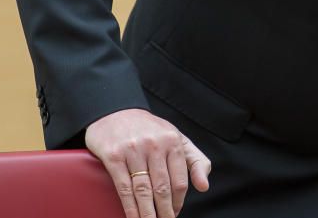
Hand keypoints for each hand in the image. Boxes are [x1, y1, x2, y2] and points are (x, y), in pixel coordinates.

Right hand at [85, 108, 211, 217]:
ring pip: (143, 190)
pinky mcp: (113, 156)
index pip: (180, 180)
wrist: (114, 111)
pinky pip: (124, 187)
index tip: (175, 214)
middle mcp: (154, 145)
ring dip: (148, 213)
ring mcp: (133, 151)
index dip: (178, 202)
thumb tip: (204, 186)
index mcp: (173, 141)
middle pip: (162, 188)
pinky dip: (130, 207)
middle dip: (164, 212)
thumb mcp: (177, 138)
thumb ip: (195, 161)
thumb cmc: (149, 129)